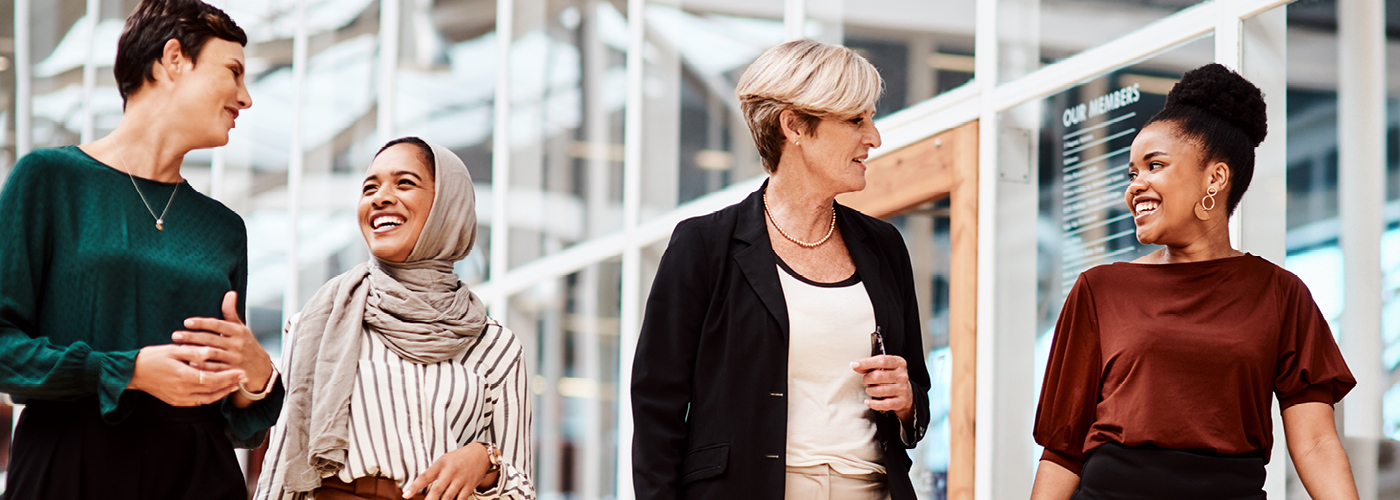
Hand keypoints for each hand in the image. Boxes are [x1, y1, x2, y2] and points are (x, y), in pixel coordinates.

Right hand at [127, 344, 245, 405]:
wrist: (132, 372)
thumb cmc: (153, 357)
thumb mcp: (173, 350)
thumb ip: (194, 352)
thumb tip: (212, 351)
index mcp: (184, 377)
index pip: (213, 379)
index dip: (229, 377)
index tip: (242, 372)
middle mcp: (183, 391)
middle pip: (213, 391)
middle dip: (230, 384)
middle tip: (244, 378)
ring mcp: (179, 398)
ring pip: (207, 399)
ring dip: (222, 392)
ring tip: (234, 385)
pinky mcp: (175, 401)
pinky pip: (198, 402)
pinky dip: (210, 397)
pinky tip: (217, 391)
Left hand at [173, 291, 272, 394]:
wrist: (262, 369)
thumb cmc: (247, 345)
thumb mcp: (241, 328)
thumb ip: (231, 312)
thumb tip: (230, 293)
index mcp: (239, 331)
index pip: (218, 324)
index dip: (202, 322)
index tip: (186, 322)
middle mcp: (238, 344)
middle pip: (211, 339)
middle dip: (192, 337)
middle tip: (175, 335)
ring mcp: (235, 359)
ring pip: (211, 354)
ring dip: (194, 351)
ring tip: (179, 348)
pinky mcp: (232, 372)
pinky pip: (215, 369)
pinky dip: (202, 367)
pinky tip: (190, 364)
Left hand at [402, 443, 501, 499]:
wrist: (480, 454)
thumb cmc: (459, 458)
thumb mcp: (444, 460)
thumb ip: (433, 472)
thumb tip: (419, 486)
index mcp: (441, 464)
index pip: (425, 476)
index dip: (414, 486)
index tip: (406, 495)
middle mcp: (450, 472)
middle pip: (437, 490)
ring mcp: (460, 480)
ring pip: (448, 497)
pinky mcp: (469, 486)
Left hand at [851, 355, 914, 424]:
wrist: (905, 392)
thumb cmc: (890, 376)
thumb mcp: (883, 366)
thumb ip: (869, 364)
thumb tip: (855, 365)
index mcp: (899, 363)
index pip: (882, 360)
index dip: (866, 362)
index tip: (854, 365)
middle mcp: (902, 376)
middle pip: (878, 376)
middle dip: (867, 379)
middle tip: (866, 380)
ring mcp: (902, 389)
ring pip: (879, 391)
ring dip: (870, 390)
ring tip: (870, 389)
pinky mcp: (900, 402)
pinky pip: (883, 404)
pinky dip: (873, 403)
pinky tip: (868, 401)